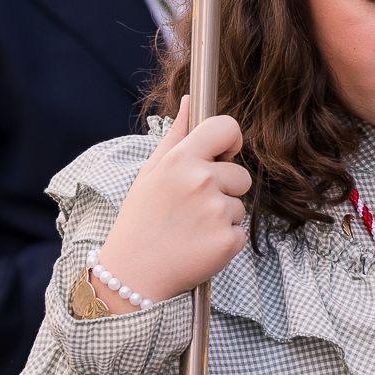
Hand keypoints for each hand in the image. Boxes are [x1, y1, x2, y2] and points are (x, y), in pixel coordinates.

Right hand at [97, 96, 250, 301]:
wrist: (133, 273)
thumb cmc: (141, 219)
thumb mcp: (150, 173)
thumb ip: (175, 135)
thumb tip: (191, 101)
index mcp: (180, 160)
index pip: (226, 127)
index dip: (231, 140)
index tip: (224, 154)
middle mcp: (201, 181)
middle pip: (240, 174)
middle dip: (223, 189)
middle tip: (191, 208)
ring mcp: (217, 212)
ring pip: (239, 205)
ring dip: (222, 217)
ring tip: (191, 228)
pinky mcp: (229, 240)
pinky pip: (240, 232)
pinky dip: (224, 241)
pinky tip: (198, 246)